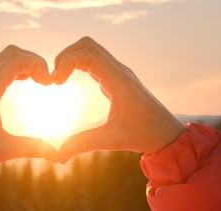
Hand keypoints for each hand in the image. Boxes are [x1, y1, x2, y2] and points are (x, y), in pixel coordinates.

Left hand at [0, 46, 57, 170]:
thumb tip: (57, 154)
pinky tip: (21, 84)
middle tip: (46, 81)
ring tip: (38, 81)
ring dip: (22, 64)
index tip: (49, 83)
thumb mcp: (2, 150)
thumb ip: (32, 148)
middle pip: (10, 53)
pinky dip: (12, 71)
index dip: (38, 64)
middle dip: (33, 61)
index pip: (15, 59)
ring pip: (1, 60)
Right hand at [54, 37, 185, 162]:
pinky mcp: (117, 79)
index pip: (89, 54)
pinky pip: (96, 61)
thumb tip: (58, 155)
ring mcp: (119, 73)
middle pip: (88, 45)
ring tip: (60, 78)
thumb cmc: (144, 134)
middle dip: (66, 55)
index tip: (56, 83)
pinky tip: (71, 81)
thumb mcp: (112, 140)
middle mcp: (119, 71)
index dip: (67, 62)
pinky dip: (79, 65)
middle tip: (54, 77)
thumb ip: (83, 144)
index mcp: (119, 81)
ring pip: (92, 50)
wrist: (166, 132)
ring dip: (72, 58)